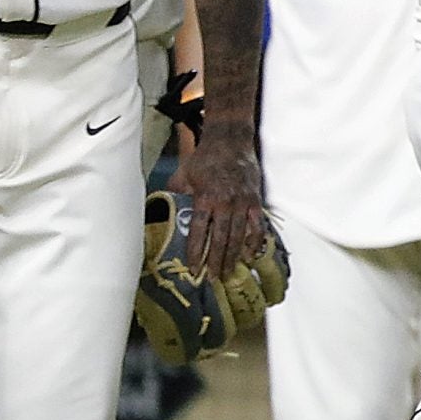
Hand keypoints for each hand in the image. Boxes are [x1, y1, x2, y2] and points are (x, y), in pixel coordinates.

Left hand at [173, 126, 264, 277]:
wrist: (231, 140)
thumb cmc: (204, 158)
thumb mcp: (183, 175)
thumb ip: (176, 195)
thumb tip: (163, 209)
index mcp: (204, 198)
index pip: (199, 232)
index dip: (196, 253)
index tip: (194, 269)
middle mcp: (225, 203)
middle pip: (220, 239)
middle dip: (216, 261)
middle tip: (214, 279)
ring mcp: (242, 203)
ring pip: (238, 236)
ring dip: (233, 256)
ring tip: (229, 272)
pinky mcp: (255, 200)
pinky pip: (257, 226)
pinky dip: (254, 242)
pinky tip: (250, 255)